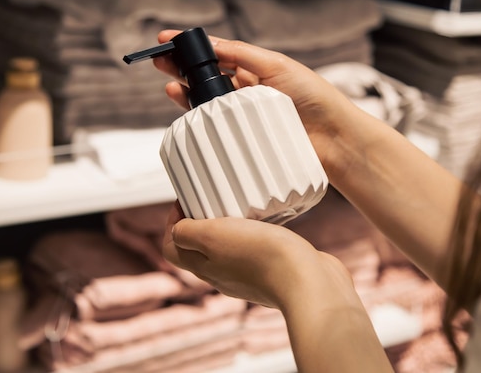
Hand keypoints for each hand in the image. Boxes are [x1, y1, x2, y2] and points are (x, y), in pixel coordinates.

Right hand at [153, 30, 351, 173]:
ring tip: (171, 87)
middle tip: (160, 63)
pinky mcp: (245, 139)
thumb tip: (212, 45)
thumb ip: (243, 56)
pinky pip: (217, 129)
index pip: (217, 55)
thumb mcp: (278, 66)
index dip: (192, 48)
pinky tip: (188, 113)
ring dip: (186, 93)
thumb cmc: (314, 98)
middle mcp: (247, 92)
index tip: (166, 41)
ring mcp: (244, 116)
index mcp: (255, 70)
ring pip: (208, 103)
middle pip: (206, 78)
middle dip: (182, 69)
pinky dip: (200, 120)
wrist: (334, 139)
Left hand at [162, 202, 355, 310]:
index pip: (172, 249)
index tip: (186, 201)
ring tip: (241, 207)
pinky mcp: (275, 273)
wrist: (308, 281)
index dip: (172, 223)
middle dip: (201, 223)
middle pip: (198, 250)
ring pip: (228, 251)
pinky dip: (256, 236)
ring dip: (229, 229)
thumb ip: (187, 232)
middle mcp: (223, 276)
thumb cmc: (261, 256)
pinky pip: (257, 252)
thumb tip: (176, 230)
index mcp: (204, 268)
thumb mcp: (212, 235)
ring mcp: (249, 278)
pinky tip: (268, 223)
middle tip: (213, 200)